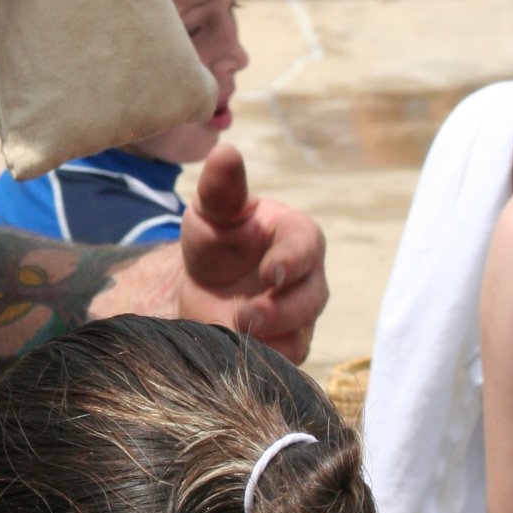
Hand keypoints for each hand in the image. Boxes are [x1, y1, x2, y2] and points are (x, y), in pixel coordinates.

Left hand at [177, 144, 326, 364]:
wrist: (201, 290)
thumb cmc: (214, 241)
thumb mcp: (211, 212)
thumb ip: (221, 188)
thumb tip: (226, 152)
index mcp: (295, 236)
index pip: (306, 246)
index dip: (292, 260)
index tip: (272, 272)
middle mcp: (307, 276)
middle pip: (311, 296)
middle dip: (281, 308)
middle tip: (245, 316)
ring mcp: (301, 315)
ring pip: (302, 332)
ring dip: (272, 336)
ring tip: (236, 332)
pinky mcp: (289, 346)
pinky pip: (288, 359)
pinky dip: (266, 358)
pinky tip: (239, 354)